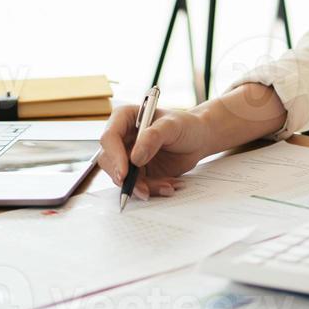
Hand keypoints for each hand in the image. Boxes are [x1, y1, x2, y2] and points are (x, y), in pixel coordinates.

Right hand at [96, 104, 212, 199]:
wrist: (198, 139)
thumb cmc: (185, 125)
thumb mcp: (172, 126)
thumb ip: (153, 137)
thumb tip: (134, 158)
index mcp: (125, 118)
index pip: (110, 137)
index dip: (114, 156)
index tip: (125, 173)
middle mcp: (122, 138)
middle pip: (109, 161)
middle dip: (126, 178)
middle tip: (143, 190)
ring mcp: (128, 156)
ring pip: (123, 178)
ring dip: (143, 186)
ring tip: (167, 185)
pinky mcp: (138, 171)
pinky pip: (138, 185)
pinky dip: (152, 189)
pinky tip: (168, 186)